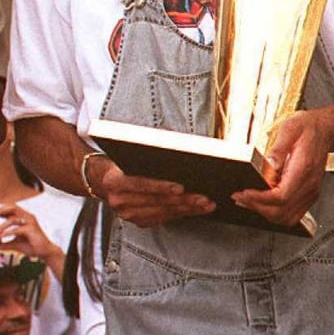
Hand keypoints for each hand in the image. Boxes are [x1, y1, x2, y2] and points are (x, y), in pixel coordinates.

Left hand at [0, 204, 58, 262]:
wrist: (43, 251)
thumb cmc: (30, 245)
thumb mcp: (13, 244)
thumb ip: (2, 243)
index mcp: (23, 218)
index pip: (11, 209)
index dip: (2, 211)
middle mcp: (27, 217)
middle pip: (13, 207)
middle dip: (2, 211)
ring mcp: (30, 222)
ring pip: (13, 219)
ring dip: (2, 226)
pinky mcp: (32, 229)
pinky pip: (18, 229)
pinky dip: (8, 233)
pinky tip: (2, 236)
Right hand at [94, 159, 215, 227]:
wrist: (98, 178)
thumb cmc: (118, 159)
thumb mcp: (127, 150)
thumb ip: (147, 147)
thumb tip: (173, 141)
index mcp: (115, 181)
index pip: (142, 184)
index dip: (162, 187)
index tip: (181, 188)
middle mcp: (119, 200)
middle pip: (156, 201)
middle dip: (183, 201)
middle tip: (204, 198)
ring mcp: (127, 213)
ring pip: (162, 212)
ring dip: (187, 210)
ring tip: (207, 205)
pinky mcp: (136, 220)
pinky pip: (161, 219)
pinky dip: (180, 214)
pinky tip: (196, 210)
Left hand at [231, 107, 333, 226]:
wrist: (326, 128)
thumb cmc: (308, 127)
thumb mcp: (290, 128)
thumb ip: (278, 148)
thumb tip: (268, 164)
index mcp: (303, 168)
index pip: (280, 197)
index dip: (259, 199)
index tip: (244, 193)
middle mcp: (309, 183)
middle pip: (282, 211)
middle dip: (258, 207)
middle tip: (241, 197)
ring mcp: (311, 191)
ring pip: (287, 217)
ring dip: (266, 214)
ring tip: (249, 202)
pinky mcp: (310, 193)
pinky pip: (293, 214)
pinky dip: (276, 213)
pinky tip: (264, 203)